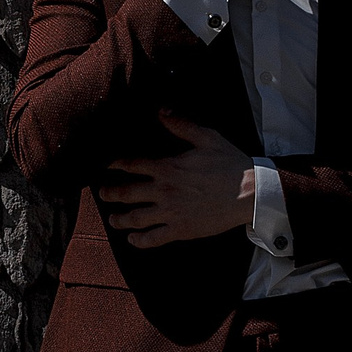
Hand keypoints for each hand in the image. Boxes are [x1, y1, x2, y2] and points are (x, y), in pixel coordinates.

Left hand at [100, 110, 255, 248]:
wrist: (249, 193)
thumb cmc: (229, 164)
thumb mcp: (207, 137)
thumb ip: (181, 125)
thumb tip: (161, 111)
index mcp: (167, 167)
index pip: (132, 165)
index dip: (115, 164)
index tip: (107, 165)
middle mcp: (164, 191)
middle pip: (127, 193)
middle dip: (110, 194)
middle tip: (102, 194)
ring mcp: (171, 212)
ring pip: (135, 218)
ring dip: (120, 219)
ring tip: (113, 219)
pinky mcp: (181, 230)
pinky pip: (154, 238)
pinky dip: (140, 241)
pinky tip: (133, 239)